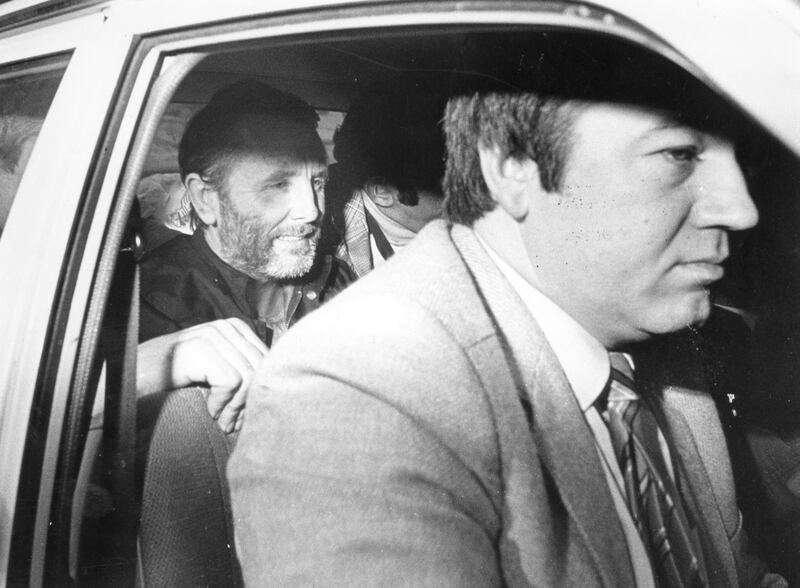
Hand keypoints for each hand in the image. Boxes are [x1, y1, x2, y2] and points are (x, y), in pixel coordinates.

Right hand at [137, 318, 267, 432]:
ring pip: (249, 377)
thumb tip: (272, 388)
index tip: (242, 414)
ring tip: (223, 423)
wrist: (127, 381)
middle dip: (249, 402)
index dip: (258, 390)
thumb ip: (239, 369)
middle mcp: (224, 326)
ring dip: (236, 408)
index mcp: (233, 327)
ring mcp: (211, 335)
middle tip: (233, 424)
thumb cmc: (170, 380)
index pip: (265, 359)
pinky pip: (232, 382)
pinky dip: (223, 403)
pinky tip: (209, 412)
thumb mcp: (211, 370)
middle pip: (260, 368)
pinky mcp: (200, 350)